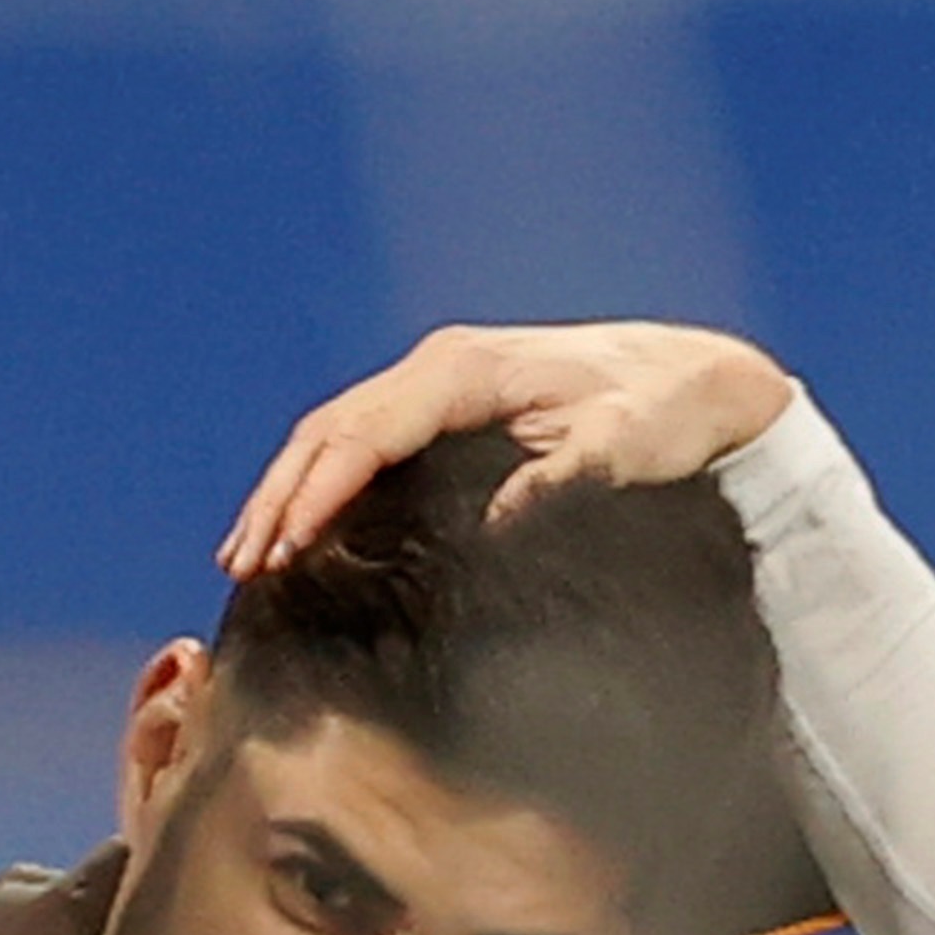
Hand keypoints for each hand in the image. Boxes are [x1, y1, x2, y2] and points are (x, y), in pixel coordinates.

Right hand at [216, 321, 799, 573]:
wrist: (694, 378)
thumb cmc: (660, 412)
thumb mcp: (619, 447)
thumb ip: (560, 480)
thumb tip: (497, 525)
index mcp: (463, 371)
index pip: (365, 433)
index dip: (316, 493)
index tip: (283, 549)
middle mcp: (439, 367)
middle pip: (331, 431)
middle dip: (280, 497)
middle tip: (239, 567)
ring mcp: (438, 382)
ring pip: (337, 433)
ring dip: (288, 491)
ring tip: (248, 555)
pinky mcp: (447, 404)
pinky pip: (364, 440)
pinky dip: (322, 481)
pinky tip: (300, 529)